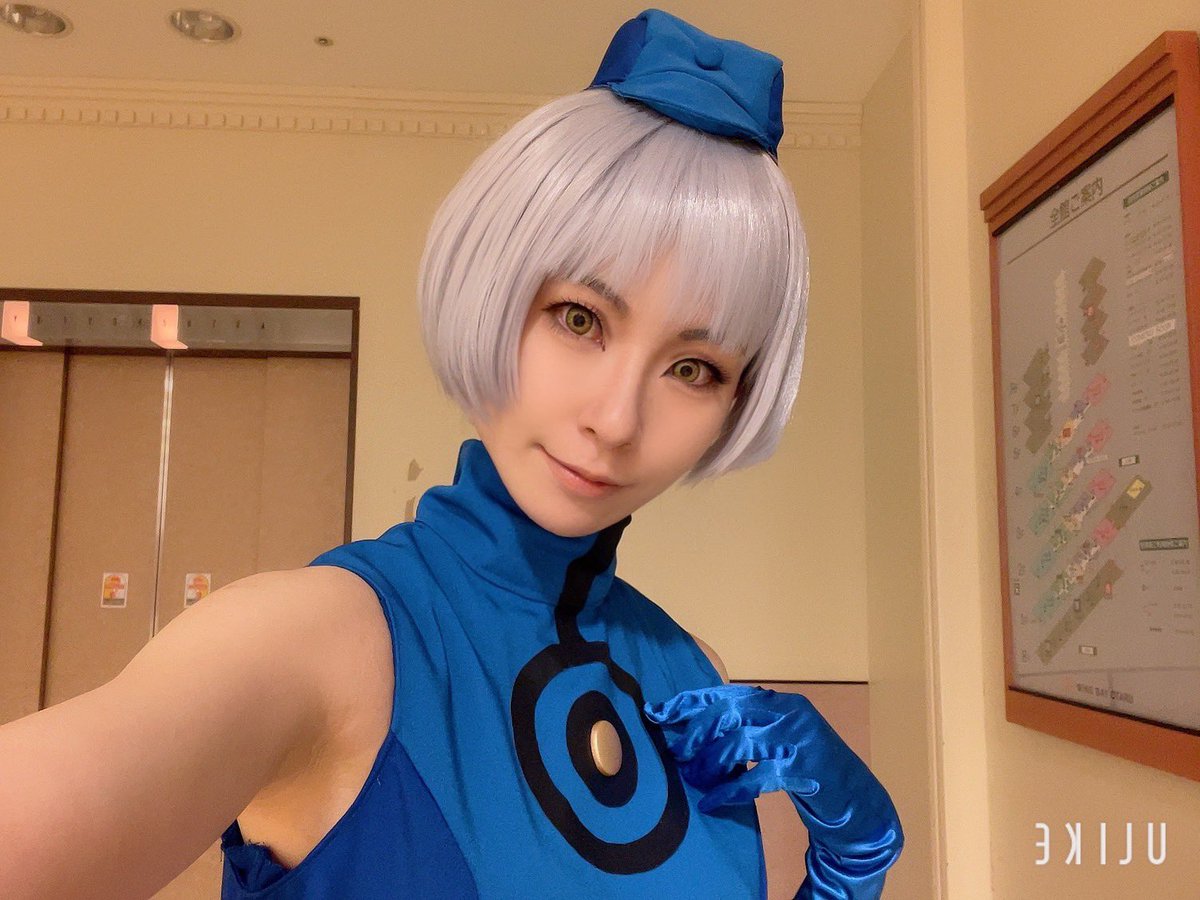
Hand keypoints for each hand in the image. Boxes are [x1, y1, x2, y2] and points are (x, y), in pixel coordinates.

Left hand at [645, 685, 902, 899]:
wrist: (857, 799)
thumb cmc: (806, 767)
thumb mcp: (775, 739)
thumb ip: (744, 728)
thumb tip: (692, 731)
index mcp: (776, 701)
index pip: (724, 693)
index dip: (688, 702)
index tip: (656, 712)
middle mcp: (786, 712)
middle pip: (727, 713)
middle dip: (695, 734)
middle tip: (677, 755)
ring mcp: (797, 739)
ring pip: (738, 743)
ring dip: (710, 763)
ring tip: (694, 780)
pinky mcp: (803, 769)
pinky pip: (756, 777)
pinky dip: (729, 790)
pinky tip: (712, 803)